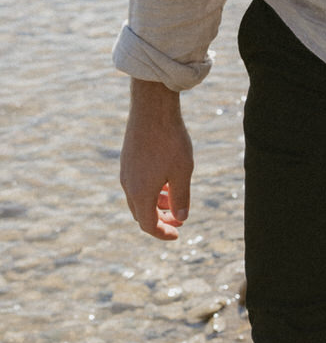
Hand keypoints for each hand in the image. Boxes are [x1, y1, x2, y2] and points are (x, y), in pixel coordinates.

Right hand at [120, 80, 193, 240]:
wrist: (152, 108)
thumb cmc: (170, 140)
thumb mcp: (182, 171)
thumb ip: (182, 198)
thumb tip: (181, 218)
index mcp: (140, 193)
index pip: (148, 224)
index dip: (163, 233)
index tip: (177, 234)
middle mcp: (129, 185)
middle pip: (141, 213)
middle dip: (159, 220)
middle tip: (178, 219)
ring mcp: (126, 171)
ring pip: (139, 197)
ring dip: (156, 203)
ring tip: (174, 198)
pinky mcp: (128, 158)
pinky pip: (137, 183)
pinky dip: (150, 189)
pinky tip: (166, 179)